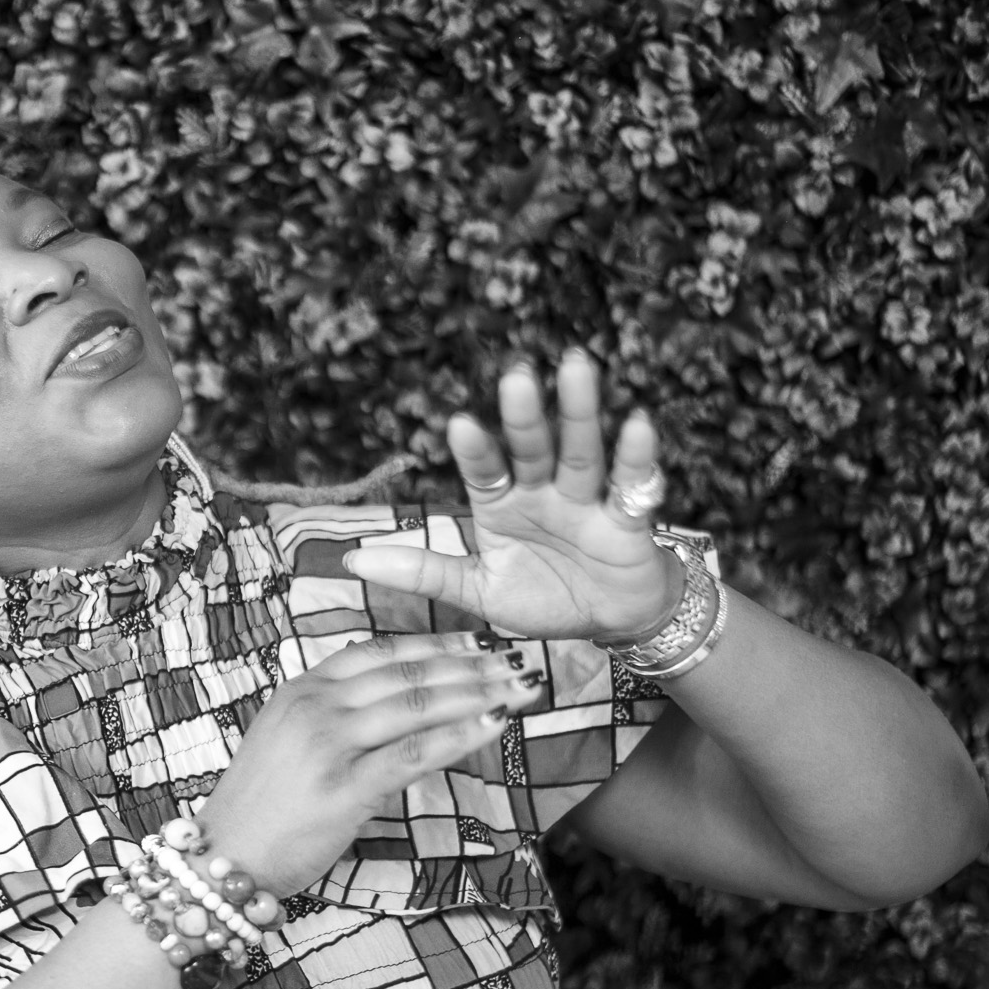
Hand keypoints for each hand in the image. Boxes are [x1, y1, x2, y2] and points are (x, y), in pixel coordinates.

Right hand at [191, 632, 542, 894]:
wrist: (223, 858)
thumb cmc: (261, 809)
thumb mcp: (288, 743)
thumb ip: (336, 719)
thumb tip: (397, 709)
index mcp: (302, 689)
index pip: (378, 651)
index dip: (435, 643)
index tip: (479, 643)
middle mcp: (315, 706)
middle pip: (407, 672)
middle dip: (471, 665)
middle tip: (517, 661)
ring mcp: (328, 744)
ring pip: (417, 704)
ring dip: (478, 692)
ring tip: (520, 687)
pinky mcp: (343, 786)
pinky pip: (415, 752)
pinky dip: (461, 734)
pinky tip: (495, 724)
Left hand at [342, 348, 682, 642]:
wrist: (610, 622)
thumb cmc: (545, 597)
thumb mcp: (479, 590)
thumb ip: (423, 572)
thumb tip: (352, 560)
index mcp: (504, 504)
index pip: (486, 471)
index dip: (475, 451)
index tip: (459, 423)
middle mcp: (543, 491)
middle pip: (533, 448)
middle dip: (526, 415)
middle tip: (517, 376)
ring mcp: (585, 500)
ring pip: (581, 451)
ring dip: (580, 411)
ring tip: (576, 366)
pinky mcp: (627, 518)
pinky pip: (631, 485)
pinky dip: (636, 456)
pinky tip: (636, 422)